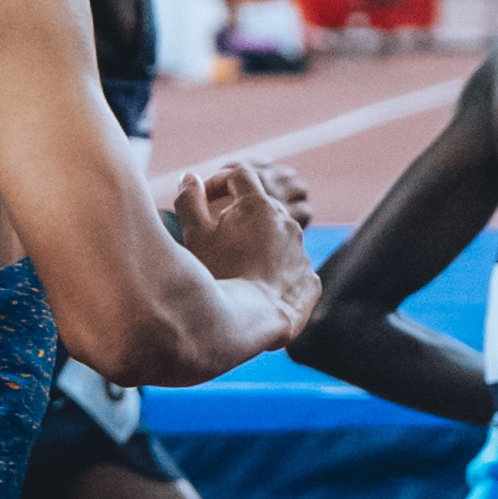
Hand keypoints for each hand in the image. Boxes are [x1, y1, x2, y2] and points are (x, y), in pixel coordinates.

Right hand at [166, 162, 308, 286]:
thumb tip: (189, 178)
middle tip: (216, 240)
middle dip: (239, 216)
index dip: (219, 182)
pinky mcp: (308, 278)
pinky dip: (274, 270)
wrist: (249, 323)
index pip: (240, 175)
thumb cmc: (218, 276)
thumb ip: (189, 201)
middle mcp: (286, 222)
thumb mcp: (194, 235)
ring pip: (277, 237)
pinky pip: (290, 266)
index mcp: (258, 205)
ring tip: (235, 269)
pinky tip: (254, 287)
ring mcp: (301, 251)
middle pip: (260, 207)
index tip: (204, 201)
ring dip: (258, 244)